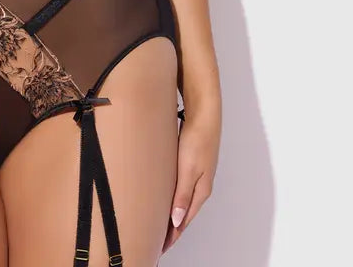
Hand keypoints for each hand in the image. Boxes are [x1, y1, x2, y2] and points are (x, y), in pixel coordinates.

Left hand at [161, 104, 220, 251]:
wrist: (205, 114)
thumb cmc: (198, 139)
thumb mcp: (188, 169)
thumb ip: (182, 195)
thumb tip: (177, 221)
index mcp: (200, 191)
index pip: (184, 220)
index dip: (172, 235)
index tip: (161, 248)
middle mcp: (200, 186)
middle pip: (184, 214)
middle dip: (172, 229)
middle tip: (157, 241)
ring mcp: (197, 175)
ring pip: (182, 200)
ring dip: (172, 213)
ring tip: (160, 224)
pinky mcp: (192, 164)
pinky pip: (181, 187)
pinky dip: (174, 198)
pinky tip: (166, 197)